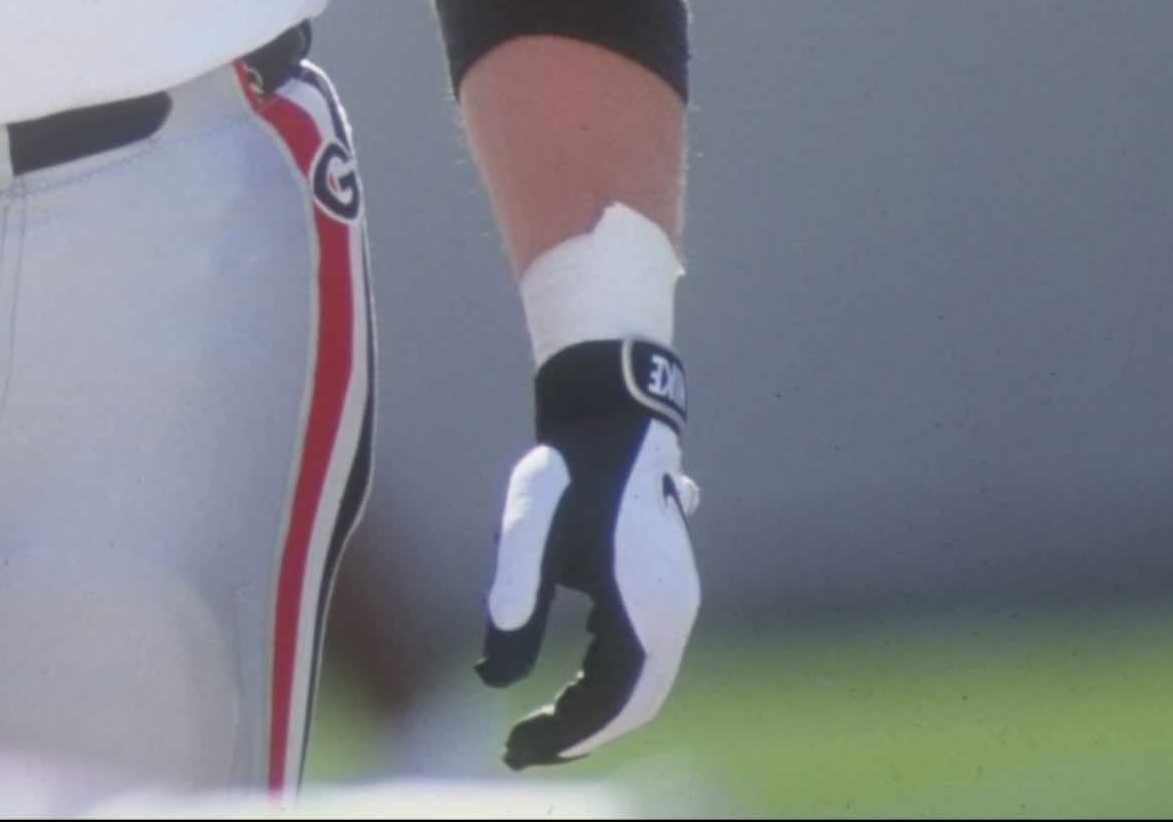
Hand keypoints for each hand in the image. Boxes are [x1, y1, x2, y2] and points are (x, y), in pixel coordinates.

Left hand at [479, 336, 700, 768]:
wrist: (615, 421)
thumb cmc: (567, 471)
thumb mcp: (528, 531)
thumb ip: (513, 598)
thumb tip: (493, 677)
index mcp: (644, 616)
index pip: (608, 704)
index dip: (563, 735)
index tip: (515, 749)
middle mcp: (674, 618)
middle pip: (633, 705)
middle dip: (580, 736)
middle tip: (522, 751)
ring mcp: (679, 605)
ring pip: (645, 686)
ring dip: (598, 714)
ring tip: (542, 730)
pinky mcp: (671, 591)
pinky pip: (647, 661)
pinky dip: (612, 687)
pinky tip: (573, 690)